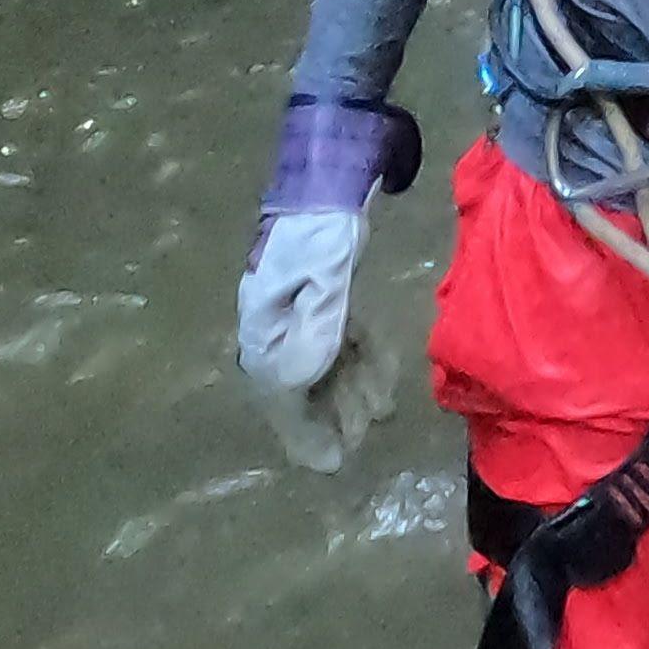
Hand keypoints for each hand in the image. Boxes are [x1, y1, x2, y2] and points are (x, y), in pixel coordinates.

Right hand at [237, 206, 402, 469]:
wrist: (326, 185)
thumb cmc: (320, 237)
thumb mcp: (320, 286)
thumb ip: (313, 337)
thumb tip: (301, 385)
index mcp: (263, 337)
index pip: (281, 401)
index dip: (307, 435)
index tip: (334, 463)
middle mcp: (273, 336)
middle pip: (304, 394)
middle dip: (340, 410)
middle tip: (375, 418)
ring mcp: (295, 321)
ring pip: (324, 373)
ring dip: (354, 387)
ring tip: (385, 397)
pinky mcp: (319, 306)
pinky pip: (335, 347)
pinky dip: (359, 356)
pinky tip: (380, 358)